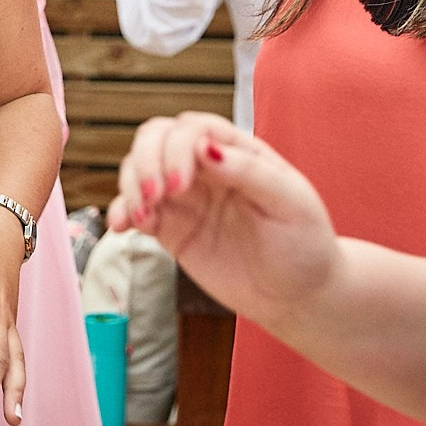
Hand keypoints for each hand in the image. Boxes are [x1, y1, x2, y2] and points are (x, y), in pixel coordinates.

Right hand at [109, 112, 338, 328]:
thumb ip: (248, 171)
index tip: (180, 184)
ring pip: (138, 170)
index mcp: (237, 151)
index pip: (193, 129)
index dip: (177, 149)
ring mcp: (185, 198)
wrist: (299, 296)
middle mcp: (206, 168)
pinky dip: (121, 212)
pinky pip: (135, 210)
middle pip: (156, 139)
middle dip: (146, 162)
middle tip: (155, 196)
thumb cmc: (304, 244)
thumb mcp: (288, 202)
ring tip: (142, 216)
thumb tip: (206, 147)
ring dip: (131, 186)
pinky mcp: (171, 228)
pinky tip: (123, 227)